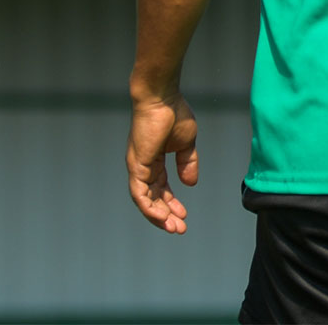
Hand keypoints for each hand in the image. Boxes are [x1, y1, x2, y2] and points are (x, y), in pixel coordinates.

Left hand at [126, 90, 198, 233]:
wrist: (162, 97)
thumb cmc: (174, 113)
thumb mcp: (187, 143)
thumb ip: (188, 163)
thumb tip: (191, 184)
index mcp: (154, 160)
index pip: (161, 188)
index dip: (172, 203)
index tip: (184, 216)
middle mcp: (143, 166)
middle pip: (153, 197)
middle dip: (166, 214)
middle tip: (179, 229)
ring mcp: (137, 167)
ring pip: (144, 200)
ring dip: (158, 215)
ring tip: (173, 227)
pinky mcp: (136, 165)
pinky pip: (139, 193)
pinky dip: (149, 206)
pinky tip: (161, 216)